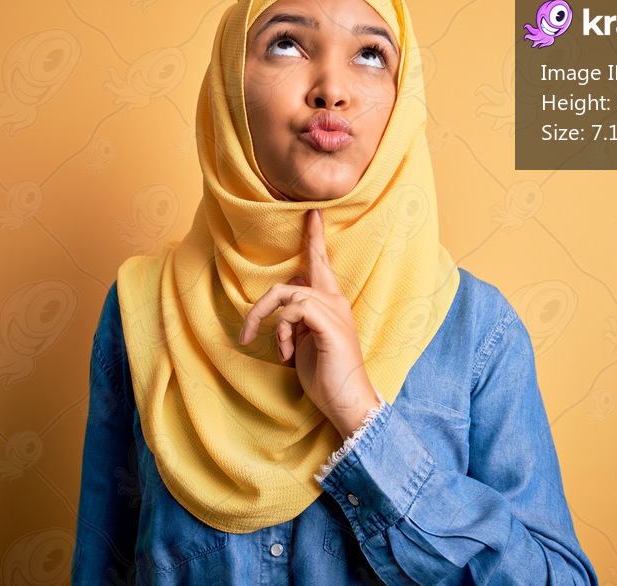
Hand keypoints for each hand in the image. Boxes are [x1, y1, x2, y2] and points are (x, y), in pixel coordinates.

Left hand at [239, 209, 380, 437]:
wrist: (347, 402)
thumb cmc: (326, 376)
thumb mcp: (304, 343)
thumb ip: (297, 320)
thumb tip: (283, 307)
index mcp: (332, 304)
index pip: (322, 265)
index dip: (316, 239)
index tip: (313, 214)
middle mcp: (336, 302)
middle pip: (310, 265)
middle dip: (309, 244)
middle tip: (307, 223)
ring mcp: (335, 312)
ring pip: (289, 292)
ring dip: (270, 318)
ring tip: (277, 348)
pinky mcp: (330, 326)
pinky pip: (295, 310)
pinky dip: (282, 330)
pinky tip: (286, 352)